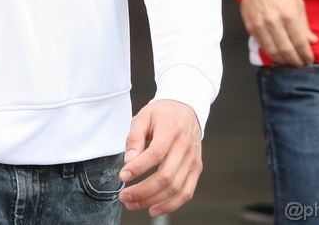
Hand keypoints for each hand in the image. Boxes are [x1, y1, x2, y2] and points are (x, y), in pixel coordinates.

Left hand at [117, 100, 202, 216]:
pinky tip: (153, 209)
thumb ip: (135, 138)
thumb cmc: (162, 114)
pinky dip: (170, 205)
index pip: (156, 154)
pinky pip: (186, 193)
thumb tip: (129, 161)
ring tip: (133, 204)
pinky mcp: (196, 169)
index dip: (138, 168)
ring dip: (152, 201)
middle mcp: (185, 147)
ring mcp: (193, 160)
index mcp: (170, 130)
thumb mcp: (143, 117)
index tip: (122, 176)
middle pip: (166, 176)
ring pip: (175, 189)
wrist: (186, 109)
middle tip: (124, 196)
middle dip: (142, 191)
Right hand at [239, 0, 318, 65]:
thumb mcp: (297, 3)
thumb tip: (312, 41)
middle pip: (287, 50)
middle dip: (296, 61)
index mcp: (289, 15)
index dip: (306, 54)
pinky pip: (263, 46)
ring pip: (273, 52)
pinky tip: (278, 56)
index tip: (310, 60)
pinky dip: (271, 54)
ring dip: (284, 61)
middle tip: (301, 65)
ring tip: (291, 63)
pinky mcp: (251, 28)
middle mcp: (274, 22)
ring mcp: (261, 26)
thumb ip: (304, 24)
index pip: (300, 42)